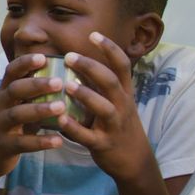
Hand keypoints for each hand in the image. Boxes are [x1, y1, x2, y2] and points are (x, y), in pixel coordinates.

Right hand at [0, 53, 67, 182]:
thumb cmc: (12, 123)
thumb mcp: (18, 104)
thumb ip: (35, 92)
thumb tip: (67, 73)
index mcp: (5, 91)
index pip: (11, 72)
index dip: (24, 63)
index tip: (43, 57)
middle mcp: (1, 105)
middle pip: (14, 90)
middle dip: (36, 84)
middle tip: (59, 82)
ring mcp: (1, 125)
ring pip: (17, 114)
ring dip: (39, 109)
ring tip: (61, 108)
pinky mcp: (5, 145)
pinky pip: (22, 143)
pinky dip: (40, 142)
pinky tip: (58, 140)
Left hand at [57, 32, 155, 181]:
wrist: (134, 161)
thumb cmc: (118, 124)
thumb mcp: (117, 101)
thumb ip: (100, 83)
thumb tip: (76, 60)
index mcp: (124, 93)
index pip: (122, 65)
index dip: (110, 49)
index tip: (93, 34)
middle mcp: (122, 106)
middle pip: (111, 82)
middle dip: (92, 67)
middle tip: (69, 56)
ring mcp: (114, 126)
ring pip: (104, 108)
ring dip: (86, 95)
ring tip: (67, 85)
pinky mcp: (104, 144)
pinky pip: (89, 136)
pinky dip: (75, 128)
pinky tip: (60, 120)